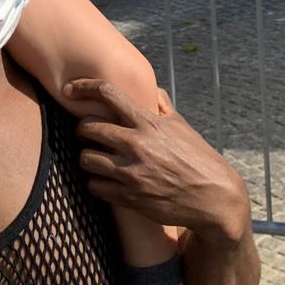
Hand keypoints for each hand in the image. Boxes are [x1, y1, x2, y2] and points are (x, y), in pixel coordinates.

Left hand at [65, 79, 250, 245]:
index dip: (84, 86)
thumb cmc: (197, 157)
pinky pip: (94, 186)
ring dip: (87, 157)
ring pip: (86, 159)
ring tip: (95, 158)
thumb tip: (150, 86)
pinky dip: (95, 182)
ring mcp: (132, 172)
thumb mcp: (181, 126)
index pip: (108, 93)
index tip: (70, 89)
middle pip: (87, 128)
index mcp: (148, 122)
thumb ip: (161, 105)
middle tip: (87, 133)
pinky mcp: (129, 198)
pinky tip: (104, 180)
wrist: (214, 198)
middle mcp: (137, 144)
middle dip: (82, 129)